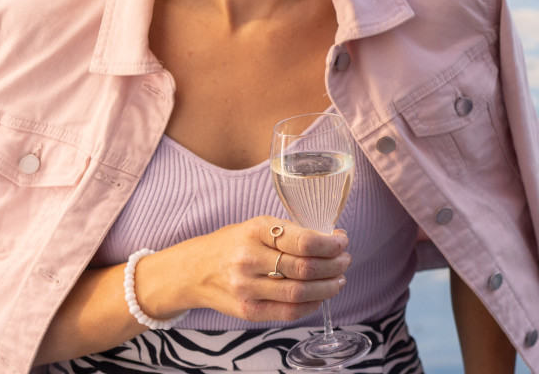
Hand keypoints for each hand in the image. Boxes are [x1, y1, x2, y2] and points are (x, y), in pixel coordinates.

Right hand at [139, 216, 351, 322]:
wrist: (194, 270)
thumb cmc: (234, 244)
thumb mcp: (258, 227)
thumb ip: (292, 234)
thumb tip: (333, 242)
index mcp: (256, 231)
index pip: (304, 242)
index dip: (331, 245)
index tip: (342, 242)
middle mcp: (248, 260)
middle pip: (306, 269)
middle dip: (334, 266)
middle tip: (344, 261)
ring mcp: (246, 288)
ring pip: (300, 293)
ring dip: (328, 287)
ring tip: (338, 280)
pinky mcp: (247, 311)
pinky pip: (289, 312)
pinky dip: (312, 305)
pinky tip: (319, 296)